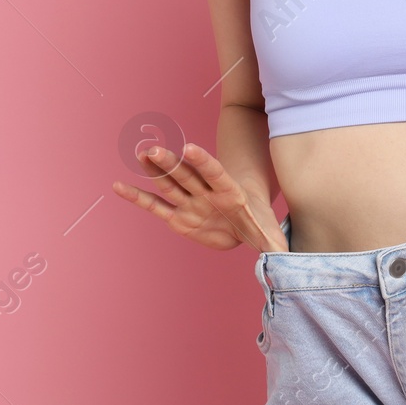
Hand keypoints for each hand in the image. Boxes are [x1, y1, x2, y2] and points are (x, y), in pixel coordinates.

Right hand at [112, 143, 288, 253]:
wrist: (246, 222)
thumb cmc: (258, 223)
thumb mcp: (269, 232)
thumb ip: (273, 243)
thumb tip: (287, 256)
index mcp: (229, 193)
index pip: (215, 174)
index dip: (204, 162)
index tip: (190, 148)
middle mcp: (206, 194)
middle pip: (188, 175)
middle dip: (172, 163)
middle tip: (154, 149)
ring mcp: (190, 203)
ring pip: (170, 184)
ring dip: (155, 171)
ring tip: (140, 155)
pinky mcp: (178, 217)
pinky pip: (156, 206)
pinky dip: (138, 197)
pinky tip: (119, 187)